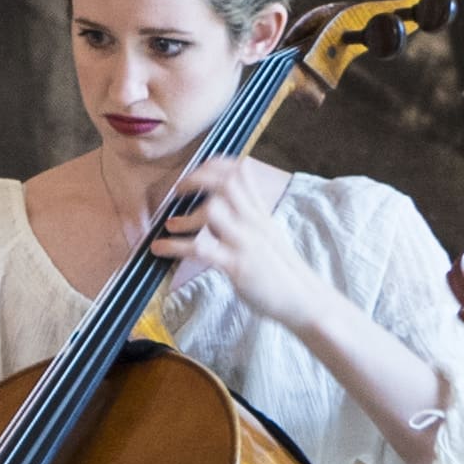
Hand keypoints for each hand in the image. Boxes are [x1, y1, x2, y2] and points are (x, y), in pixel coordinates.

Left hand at [135, 152, 315, 319]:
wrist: (303, 298)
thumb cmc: (282, 267)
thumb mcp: (269, 231)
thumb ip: (252, 207)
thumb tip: (242, 181)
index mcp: (260, 213)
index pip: (239, 173)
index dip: (215, 165)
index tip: (196, 168)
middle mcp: (253, 222)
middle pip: (225, 184)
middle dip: (196, 180)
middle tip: (178, 191)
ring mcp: (245, 242)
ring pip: (212, 212)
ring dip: (185, 218)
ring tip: (170, 226)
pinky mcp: (236, 265)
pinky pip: (201, 249)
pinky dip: (175, 247)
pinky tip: (160, 249)